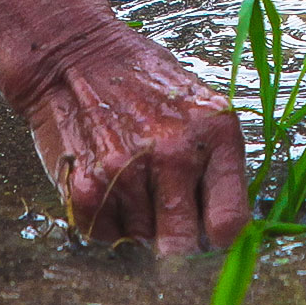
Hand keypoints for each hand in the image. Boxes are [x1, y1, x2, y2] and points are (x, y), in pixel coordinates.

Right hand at [0, 14, 248, 251]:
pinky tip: (107, 182)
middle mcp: (174, 156)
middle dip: (177, 245)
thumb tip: (224, 233)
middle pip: (183, 247)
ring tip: (131, 180)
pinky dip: (107, 220)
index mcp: (214, 135)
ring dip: (138, 224)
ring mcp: (128, 174)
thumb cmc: (142, 82)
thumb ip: (216, 164)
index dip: (221, 243)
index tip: (211, 241)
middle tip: (168, 225)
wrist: (74, 57)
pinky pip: (105, 235)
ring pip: (142, 241)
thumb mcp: (198, 107)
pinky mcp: (87, 188)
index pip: (231, 224)